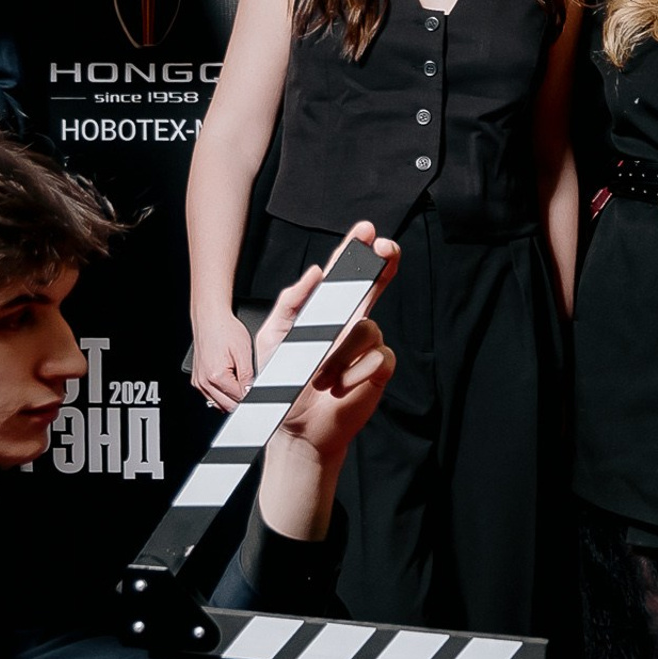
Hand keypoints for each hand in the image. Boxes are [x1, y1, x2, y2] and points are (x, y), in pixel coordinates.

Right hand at [188, 305, 257, 412]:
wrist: (210, 318)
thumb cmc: (225, 330)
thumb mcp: (244, 353)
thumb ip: (248, 377)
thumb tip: (252, 393)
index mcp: (216, 376)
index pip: (238, 400)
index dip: (251, 397)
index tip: (257, 393)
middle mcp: (204, 382)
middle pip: (227, 406)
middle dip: (241, 400)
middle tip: (250, 387)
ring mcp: (199, 381)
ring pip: (219, 404)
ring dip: (230, 398)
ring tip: (239, 381)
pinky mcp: (197, 379)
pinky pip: (211, 396)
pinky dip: (221, 394)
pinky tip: (230, 382)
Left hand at [249, 225, 401, 539]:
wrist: (297, 427)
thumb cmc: (285, 382)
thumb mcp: (272, 338)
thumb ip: (290, 303)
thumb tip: (315, 273)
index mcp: (326, 312)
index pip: (345, 276)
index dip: (355, 252)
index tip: (365, 231)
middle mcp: (351, 323)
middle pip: (372, 286)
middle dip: (380, 264)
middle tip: (385, 247)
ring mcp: (367, 346)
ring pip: (366, 329)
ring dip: (340, 353)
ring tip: (321, 375)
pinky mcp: (379, 368)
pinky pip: (378, 357)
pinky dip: (354, 373)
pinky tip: (341, 386)